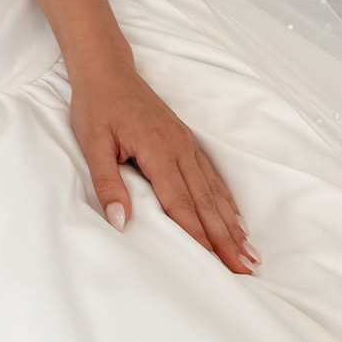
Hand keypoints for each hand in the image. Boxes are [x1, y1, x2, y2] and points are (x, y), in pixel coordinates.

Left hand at [70, 64, 255, 274]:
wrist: (107, 70)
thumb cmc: (97, 106)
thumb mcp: (92, 144)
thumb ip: (107, 183)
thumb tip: (120, 222)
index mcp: (158, 150)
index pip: (180, 204)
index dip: (198, 237)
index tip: (215, 265)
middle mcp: (180, 148)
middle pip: (206, 203)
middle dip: (226, 240)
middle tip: (244, 271)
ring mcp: (187, 144)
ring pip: (214, 192)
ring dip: (232, 226)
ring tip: (249, 255)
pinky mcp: (186, 141)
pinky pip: (212, 176)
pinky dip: (227, 202)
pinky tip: (236, 220)